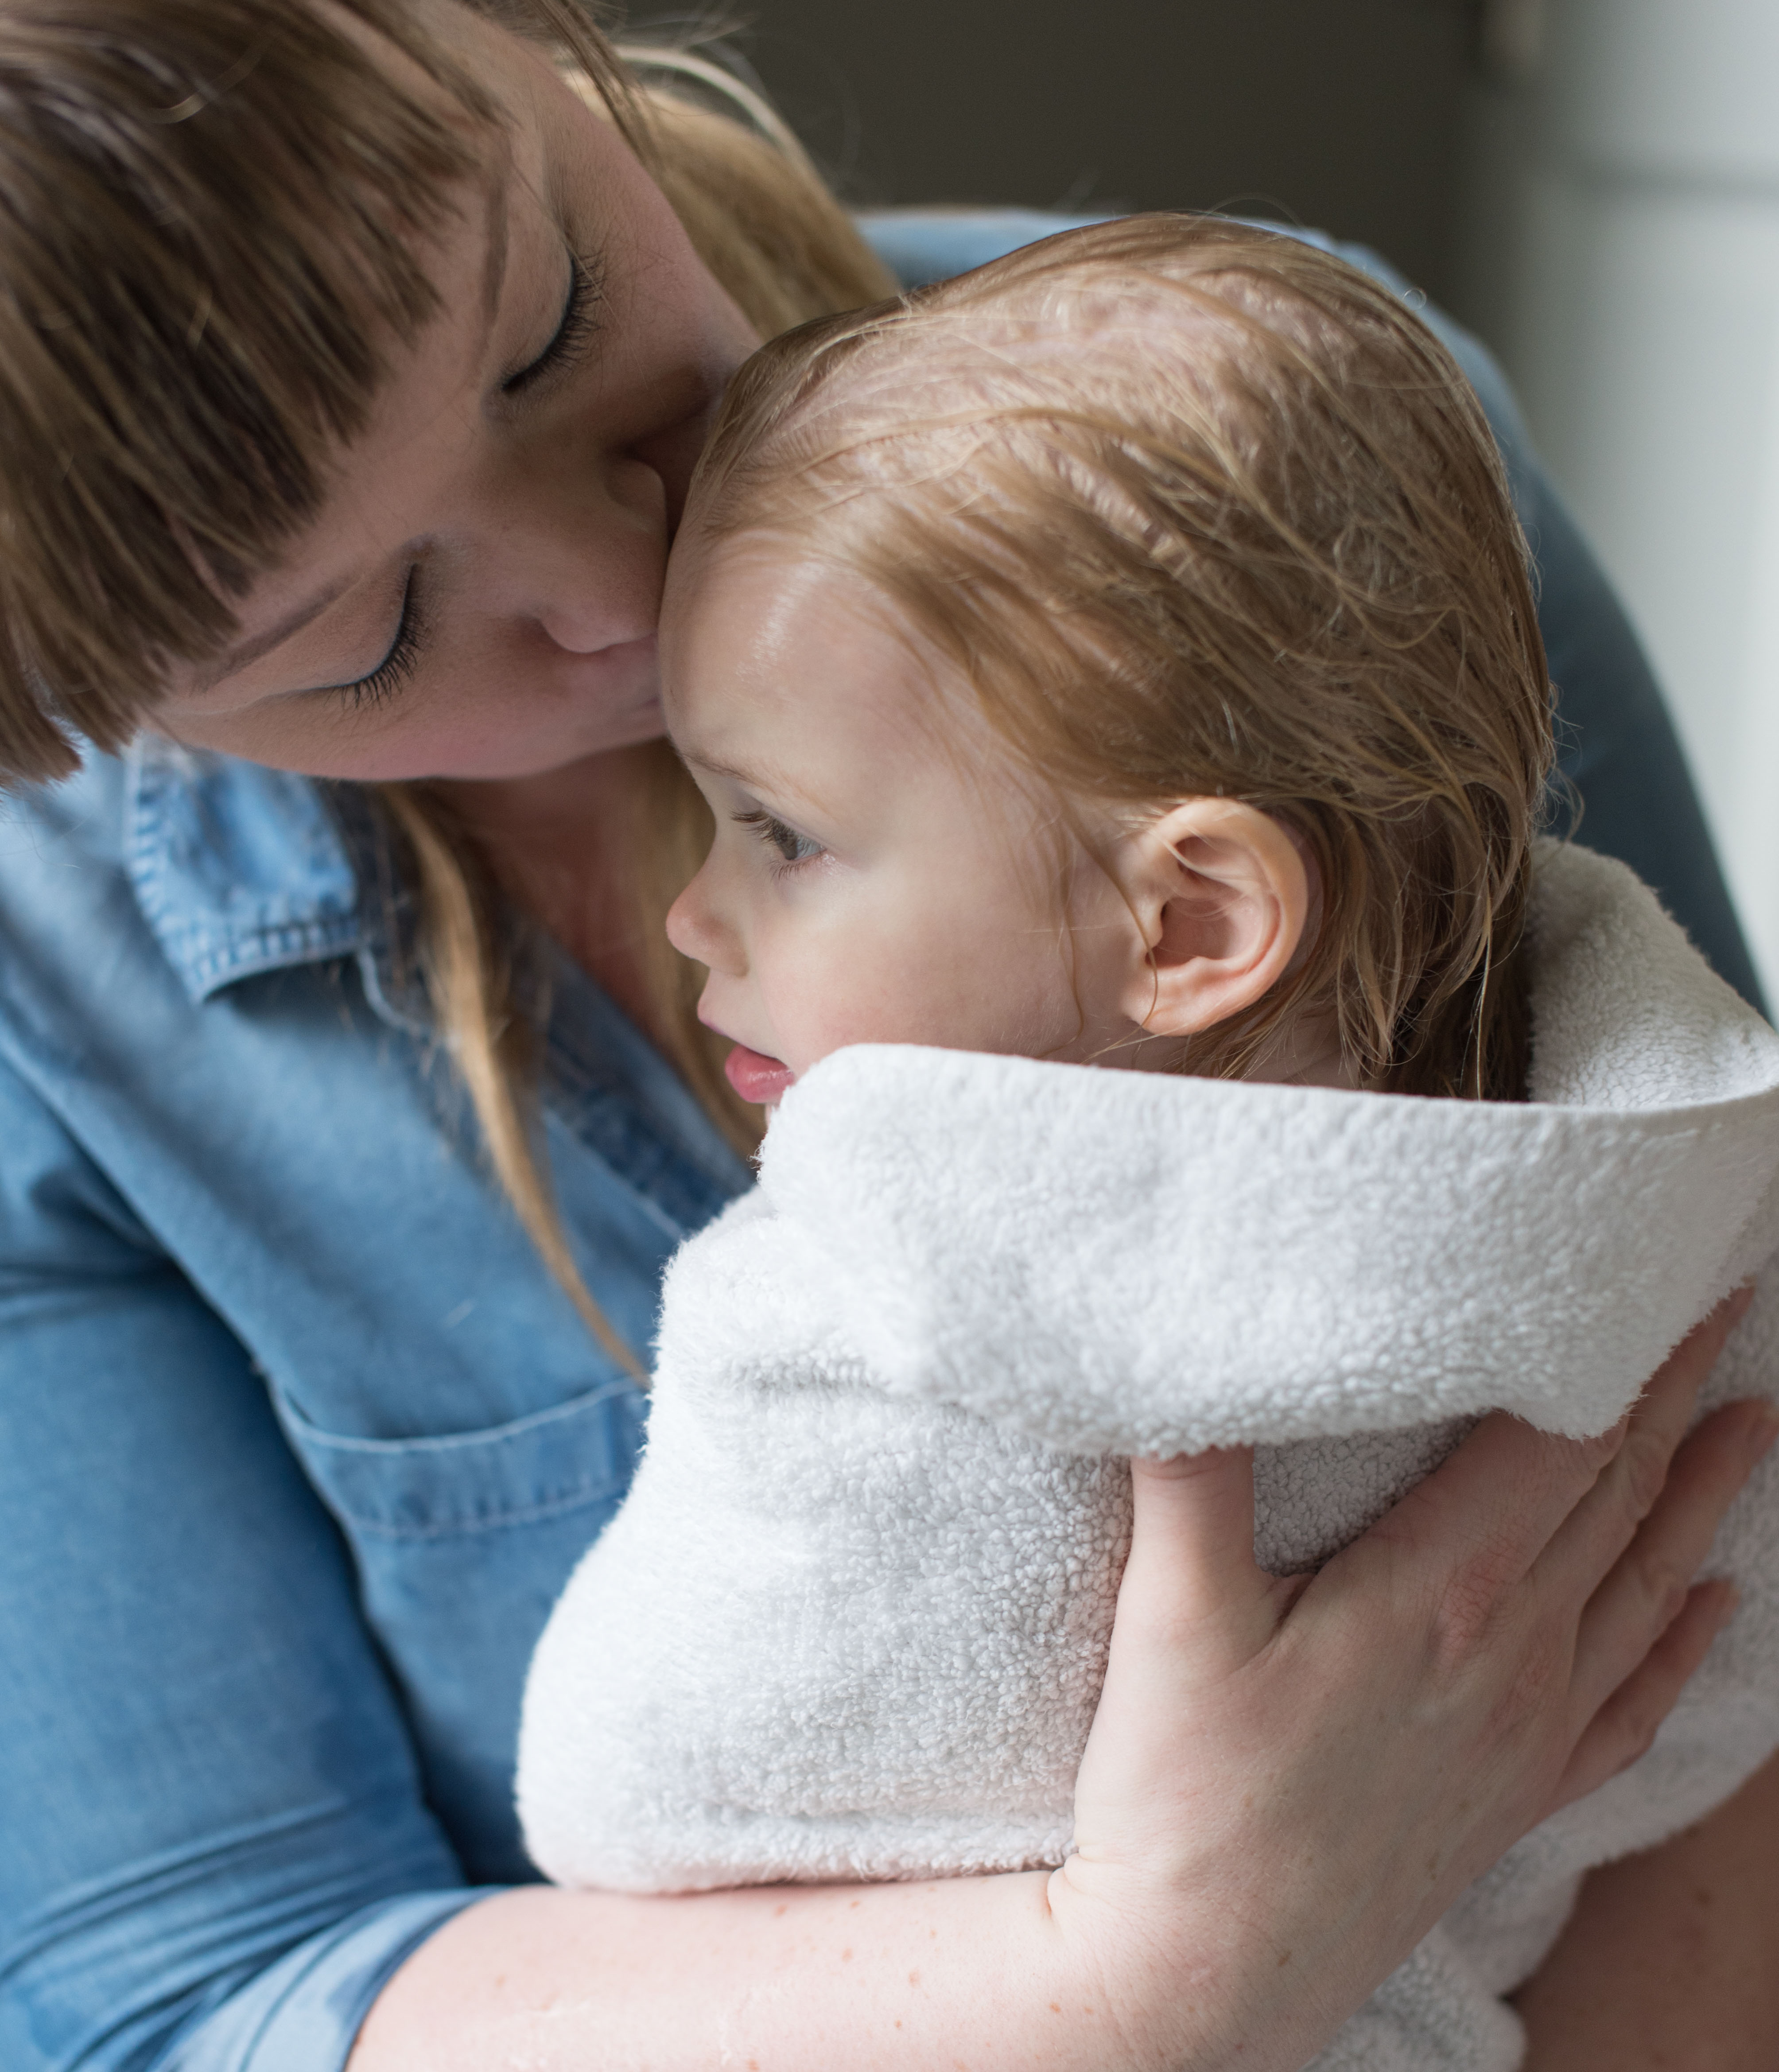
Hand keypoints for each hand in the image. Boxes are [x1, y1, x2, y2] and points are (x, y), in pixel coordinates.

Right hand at [1055, 1290, 1773, 2071]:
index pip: (1564, 1440)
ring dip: (1703, 1498)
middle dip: (1675, 1393)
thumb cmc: (1184, 1793)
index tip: (1674, 1282)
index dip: (1624, 1354)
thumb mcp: (1171, 1619)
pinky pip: (1633, 1705)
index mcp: (1445, 1594)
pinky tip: (1717, 1606)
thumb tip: (1188, 1354)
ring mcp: (1526, 1732)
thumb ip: (1192, 1477)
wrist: (1205, 1973)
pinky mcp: (1516, 1795)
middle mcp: (1513, 1655)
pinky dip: (1684, 1645)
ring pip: (1643, 1585)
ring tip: (1752, 1421)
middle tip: (1721, 1307)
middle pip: (1617, 1493)